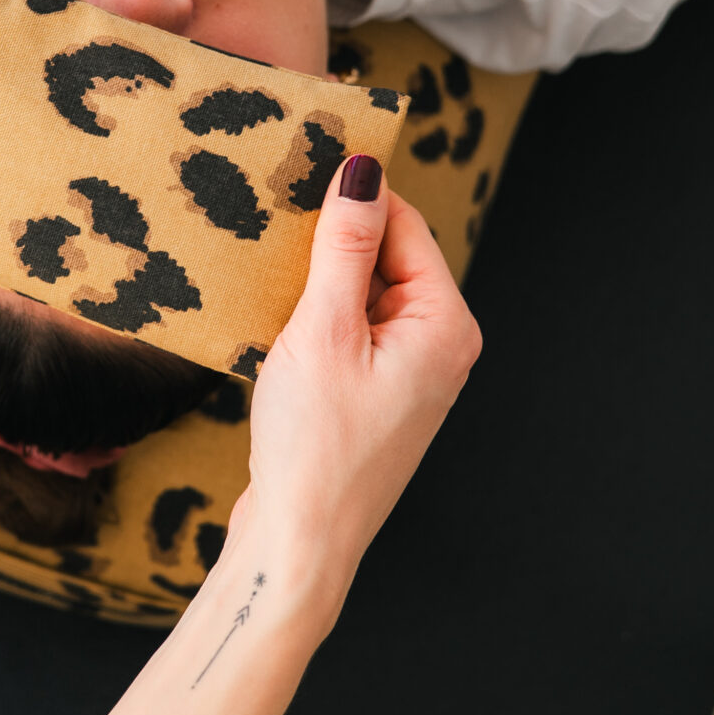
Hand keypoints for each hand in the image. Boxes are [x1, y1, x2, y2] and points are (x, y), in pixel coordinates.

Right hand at [240, 157, 481, 618]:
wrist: (299, 545)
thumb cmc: (314, 446)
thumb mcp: (323, 331)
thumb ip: (344, 246)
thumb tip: (365, 169)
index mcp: (445, 324)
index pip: (404, 225)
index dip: (351, 196)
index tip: (296, 170)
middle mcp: (441, 346)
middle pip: (386, 257)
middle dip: (333, 241)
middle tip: (271, 227)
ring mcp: (411, 375)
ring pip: (363, 295)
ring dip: (318, 282)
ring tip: (268, 280)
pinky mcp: (377, 398)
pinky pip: (351, 332)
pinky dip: (315, 319)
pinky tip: (274, 326)